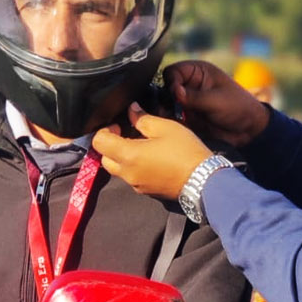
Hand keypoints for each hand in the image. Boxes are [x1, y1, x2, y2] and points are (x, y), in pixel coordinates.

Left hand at [93, 102, 212, 199]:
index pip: (99, 142)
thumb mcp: (165, 127)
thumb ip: (143, 118)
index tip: (120, 124)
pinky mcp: (146, 191)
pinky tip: (152, 158)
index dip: (105, 130)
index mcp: (128, 155)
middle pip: (105, 158)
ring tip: (142, 144)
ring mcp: (136, 184)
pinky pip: (131, 177)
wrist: (203, 180)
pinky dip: (134, 166)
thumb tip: (131, 110)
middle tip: (128, 133)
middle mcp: (127, 173)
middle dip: (111, 144)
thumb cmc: (185, 151)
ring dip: (122, 156)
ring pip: (118, 169)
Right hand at [164, 60, 269, 146]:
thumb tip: (174, 92)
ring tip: (171, 118)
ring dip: (165, 111)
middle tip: (170, 108)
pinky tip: (174, 126)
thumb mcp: (216, 100)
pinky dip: (170, 122)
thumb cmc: (238, 107)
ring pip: (166, 104)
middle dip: (166, 98)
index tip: (176, 93)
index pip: (174, 71)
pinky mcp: (187, 118)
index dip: (171, 81)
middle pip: (166, 88)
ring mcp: (187, 102)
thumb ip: (194, 97)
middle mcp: (190, 85)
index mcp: (198, 72)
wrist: (248, 130)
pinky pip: (171, 119)